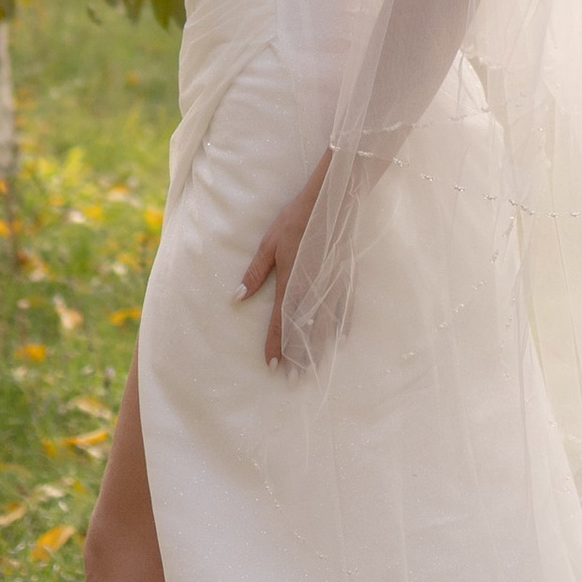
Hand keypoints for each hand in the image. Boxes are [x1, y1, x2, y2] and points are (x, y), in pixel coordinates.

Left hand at [238, 154, 330, 367]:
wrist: (331, 201)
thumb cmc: (296, 220)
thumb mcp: (269, 244)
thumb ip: (255, 273)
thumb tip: (236, 298)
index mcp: (290, 283)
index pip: (280, 322)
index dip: (275, 345)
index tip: (272, 366)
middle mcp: (311, 290)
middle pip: (304, 330)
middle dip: (298, 356)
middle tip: (295, 380)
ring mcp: (331, 285)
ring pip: (325, 324)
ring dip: (318, 347)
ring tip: (315, 368)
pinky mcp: (345, 277)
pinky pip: (345, 307)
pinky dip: (342, 324)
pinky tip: (342, 339)